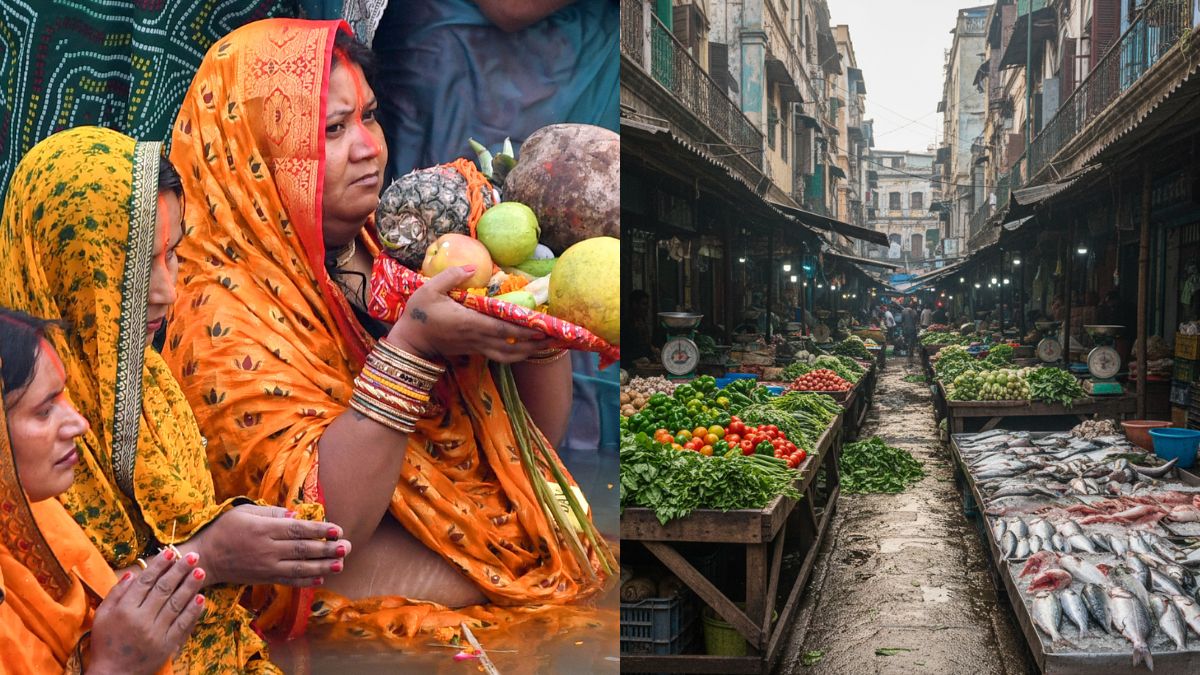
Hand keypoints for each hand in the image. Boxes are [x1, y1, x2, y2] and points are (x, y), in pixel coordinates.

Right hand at [87, 550, 206, 674]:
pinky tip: (201, 598)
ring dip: (190, 586)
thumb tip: (132, 573)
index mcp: (124, 610)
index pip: (146, 582)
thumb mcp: (102, 616)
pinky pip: (183, 625)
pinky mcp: (167, 646)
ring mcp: (156, 633)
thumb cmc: (106, 643)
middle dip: (180, 570)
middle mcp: (141, 620)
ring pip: (176, 604)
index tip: (171, 552)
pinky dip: (193, 611)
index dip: (160, 565)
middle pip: (164, 589)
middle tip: (194, 556)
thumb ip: (116, 593)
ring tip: (201, 571)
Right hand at [178, 504, 350, 586]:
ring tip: (341, 564)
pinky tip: (321, 578)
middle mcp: (267, 549)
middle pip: (303, 550)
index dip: (320, 530)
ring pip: (299, 567)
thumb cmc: (225, 529)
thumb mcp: (244, 512)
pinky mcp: (264, 578)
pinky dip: (306, 580)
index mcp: (264, 529)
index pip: (297, 530)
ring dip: (322, 567)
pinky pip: (288, 580)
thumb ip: (270, 513)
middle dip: (327, 549)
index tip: (338, 529)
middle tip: (347, 547)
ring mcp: (266, 566)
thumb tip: (294, 515)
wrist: (206, 558)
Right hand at [388, 266, 547, 362]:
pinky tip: (528, 348)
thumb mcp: (428, 289)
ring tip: (547, 345)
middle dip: (535, 342)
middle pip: (511, 344)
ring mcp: (476, 347)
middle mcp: (477, 337)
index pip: (502, 329)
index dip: (523, 330)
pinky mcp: (475, 350)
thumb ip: (450, 276)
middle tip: (556, 337)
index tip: (542, 327)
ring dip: (529, 352)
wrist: (410, 341)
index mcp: (469, 322)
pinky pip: (500, 355)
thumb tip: (470, 266)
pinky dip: (516, 354)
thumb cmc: (419, 314)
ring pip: (508, 355)